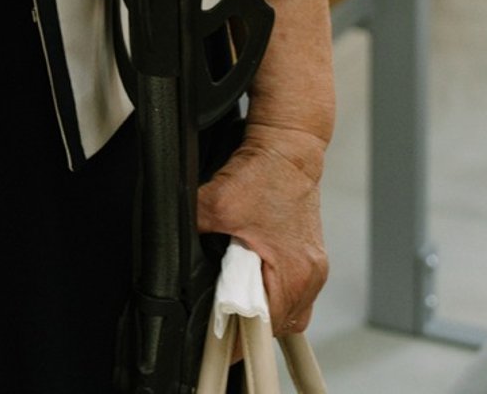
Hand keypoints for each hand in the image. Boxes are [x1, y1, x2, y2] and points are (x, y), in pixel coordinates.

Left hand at [197, 124, 329, 333]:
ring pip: (290, 310)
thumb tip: (171, 249)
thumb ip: (194, 229)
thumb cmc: (266, 173)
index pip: (266, 328)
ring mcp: (314, 267)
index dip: (239, 336)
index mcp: (294, 273)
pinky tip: (256, 281)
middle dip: (251, 323)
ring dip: (264, 308)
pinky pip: (294, 291)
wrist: (289, 146)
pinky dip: (275, 292)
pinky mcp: (311, 256)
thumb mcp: (218, 203)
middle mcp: (310, 276)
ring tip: (239, 299)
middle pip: (280, 324)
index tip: (220, 340)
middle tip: (225, 318)